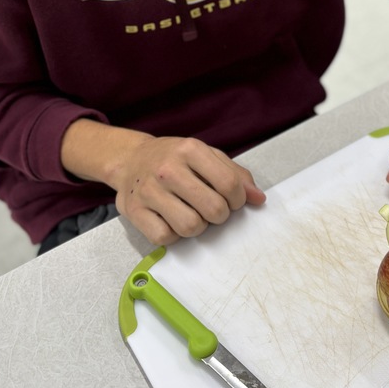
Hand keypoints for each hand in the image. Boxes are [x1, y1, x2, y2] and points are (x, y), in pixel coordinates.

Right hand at [112, 135, 265, 244]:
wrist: (130, 159)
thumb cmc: (175, 159)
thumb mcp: (206, 156)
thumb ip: (235, 174)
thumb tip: (258, 198)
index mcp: (190, 149)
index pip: (229, 184)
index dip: (238, 200)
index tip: (233, 201)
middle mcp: (168, 168)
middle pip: (213, 209)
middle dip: (220, 215)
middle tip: (213, 209)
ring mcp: (148, 190)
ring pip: (191, 227)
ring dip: (198, 226)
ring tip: (192, 213)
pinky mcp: (134, 211)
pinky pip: (165, 238)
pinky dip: (174, 235)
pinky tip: (172, 219)